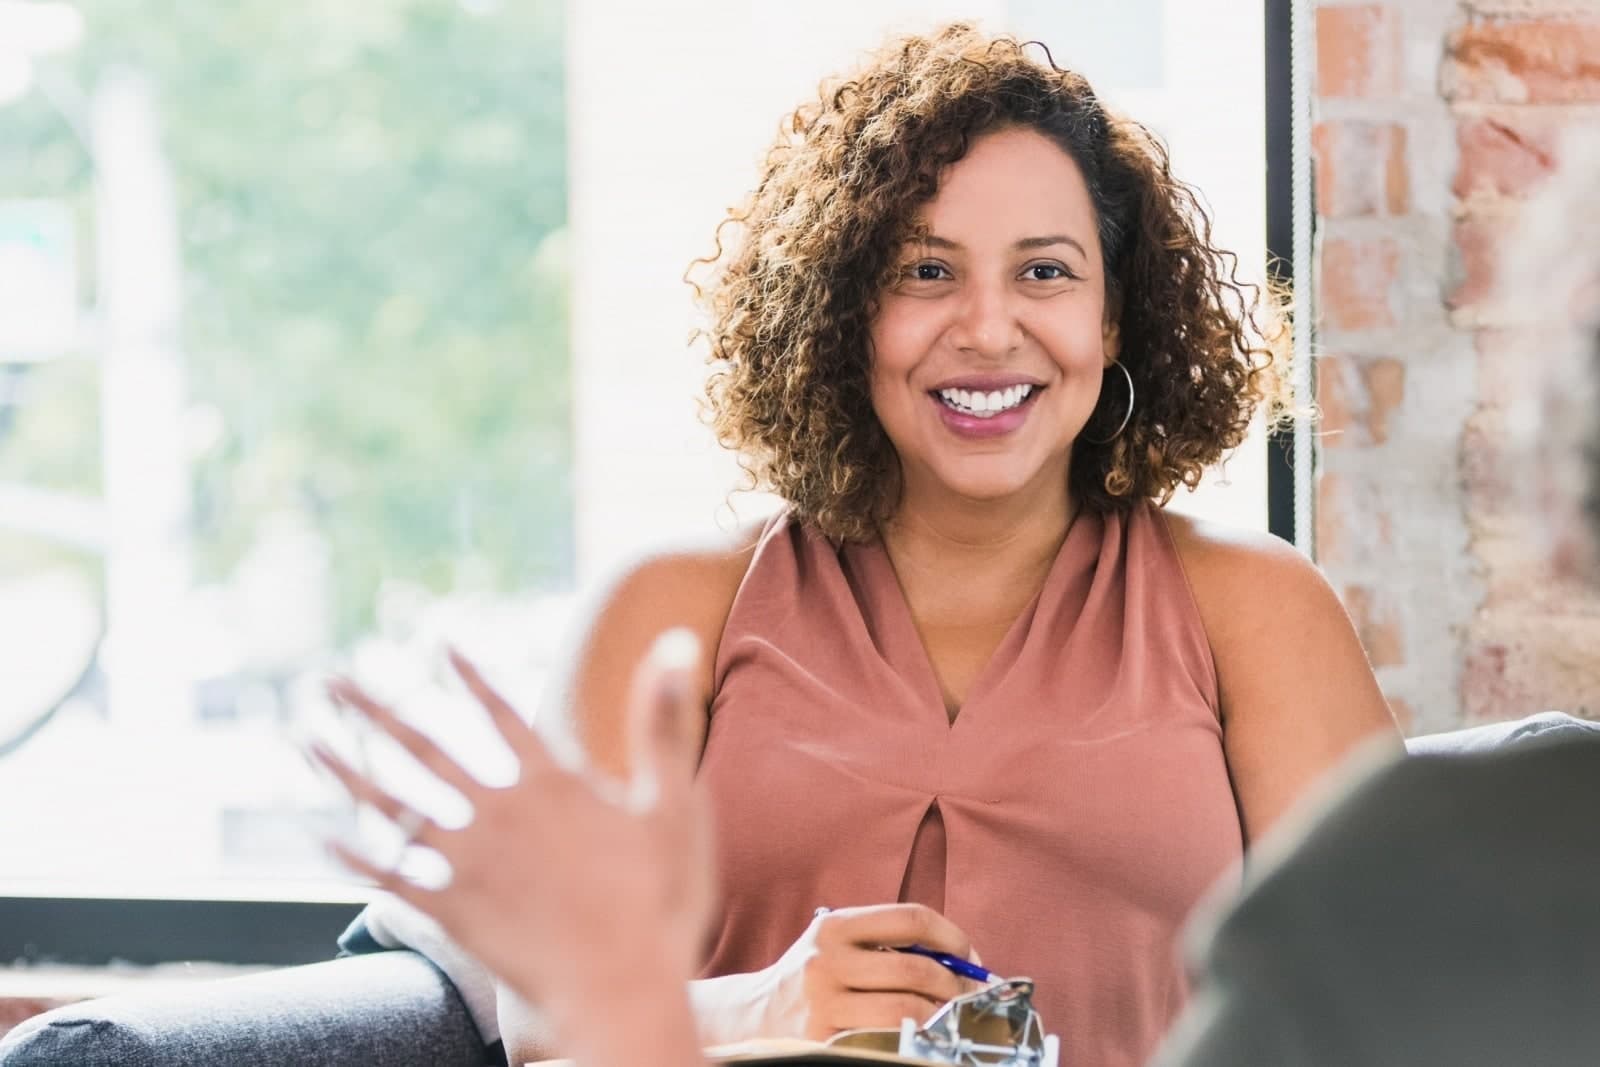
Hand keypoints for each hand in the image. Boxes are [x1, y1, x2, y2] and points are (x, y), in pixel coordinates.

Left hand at [310, 629, 714, 1035]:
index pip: (502, 713)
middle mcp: (499, 812)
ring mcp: (470, 862)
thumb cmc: (660, 901)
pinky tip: (322, 837)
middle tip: (329, 679)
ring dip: (345, 770)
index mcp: (553, 784)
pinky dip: (355, 857)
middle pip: (425, 748)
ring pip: (392, 806)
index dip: (470, 678)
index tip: (438, 645)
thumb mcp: (674, 803)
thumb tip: (675, 642)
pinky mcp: (452, 912)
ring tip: (304, 739)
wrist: (622, 989)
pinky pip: (390, 878)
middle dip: (373, 709)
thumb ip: (663, 723)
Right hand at [744, 903, 983, 1039]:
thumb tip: (959, 956)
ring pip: (905, 1009)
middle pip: (914, 967)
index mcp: (835, 925)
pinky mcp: (824, 1039)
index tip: (968, 954)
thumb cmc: (813, 974)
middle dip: (955, 982)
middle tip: (970, 993)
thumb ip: (886, 940)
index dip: (951, 935)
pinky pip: (886, 1038)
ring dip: (940, 1013)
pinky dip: (915, 1035)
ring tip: (951, 1015)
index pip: (910, 918)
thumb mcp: (837, 942)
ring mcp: (824, 1002)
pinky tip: (924, 1033)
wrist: (756, 1013)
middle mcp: (827, 960)